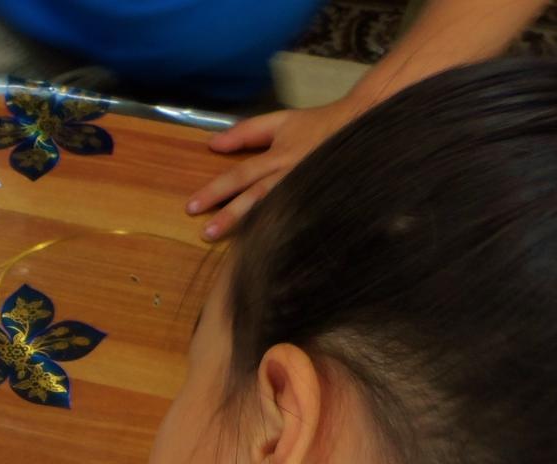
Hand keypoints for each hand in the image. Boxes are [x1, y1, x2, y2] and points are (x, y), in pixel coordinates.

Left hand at [186, 97, 370, 240]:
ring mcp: (309, 190)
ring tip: (233, 248)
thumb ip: (246, 132)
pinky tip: (269, 250)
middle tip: (206, 233)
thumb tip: (213, 144)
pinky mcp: (324, 202)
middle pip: (256, 198)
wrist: (365, 126)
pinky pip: (301, 219)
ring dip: (253, 229)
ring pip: (277, 211)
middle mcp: (291, 175)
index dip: (215, 191)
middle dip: (230, 217)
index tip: (191, 207)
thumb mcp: (281, 120)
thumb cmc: (319, 125)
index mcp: (278, 156)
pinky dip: (285, 233)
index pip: (240, 176)